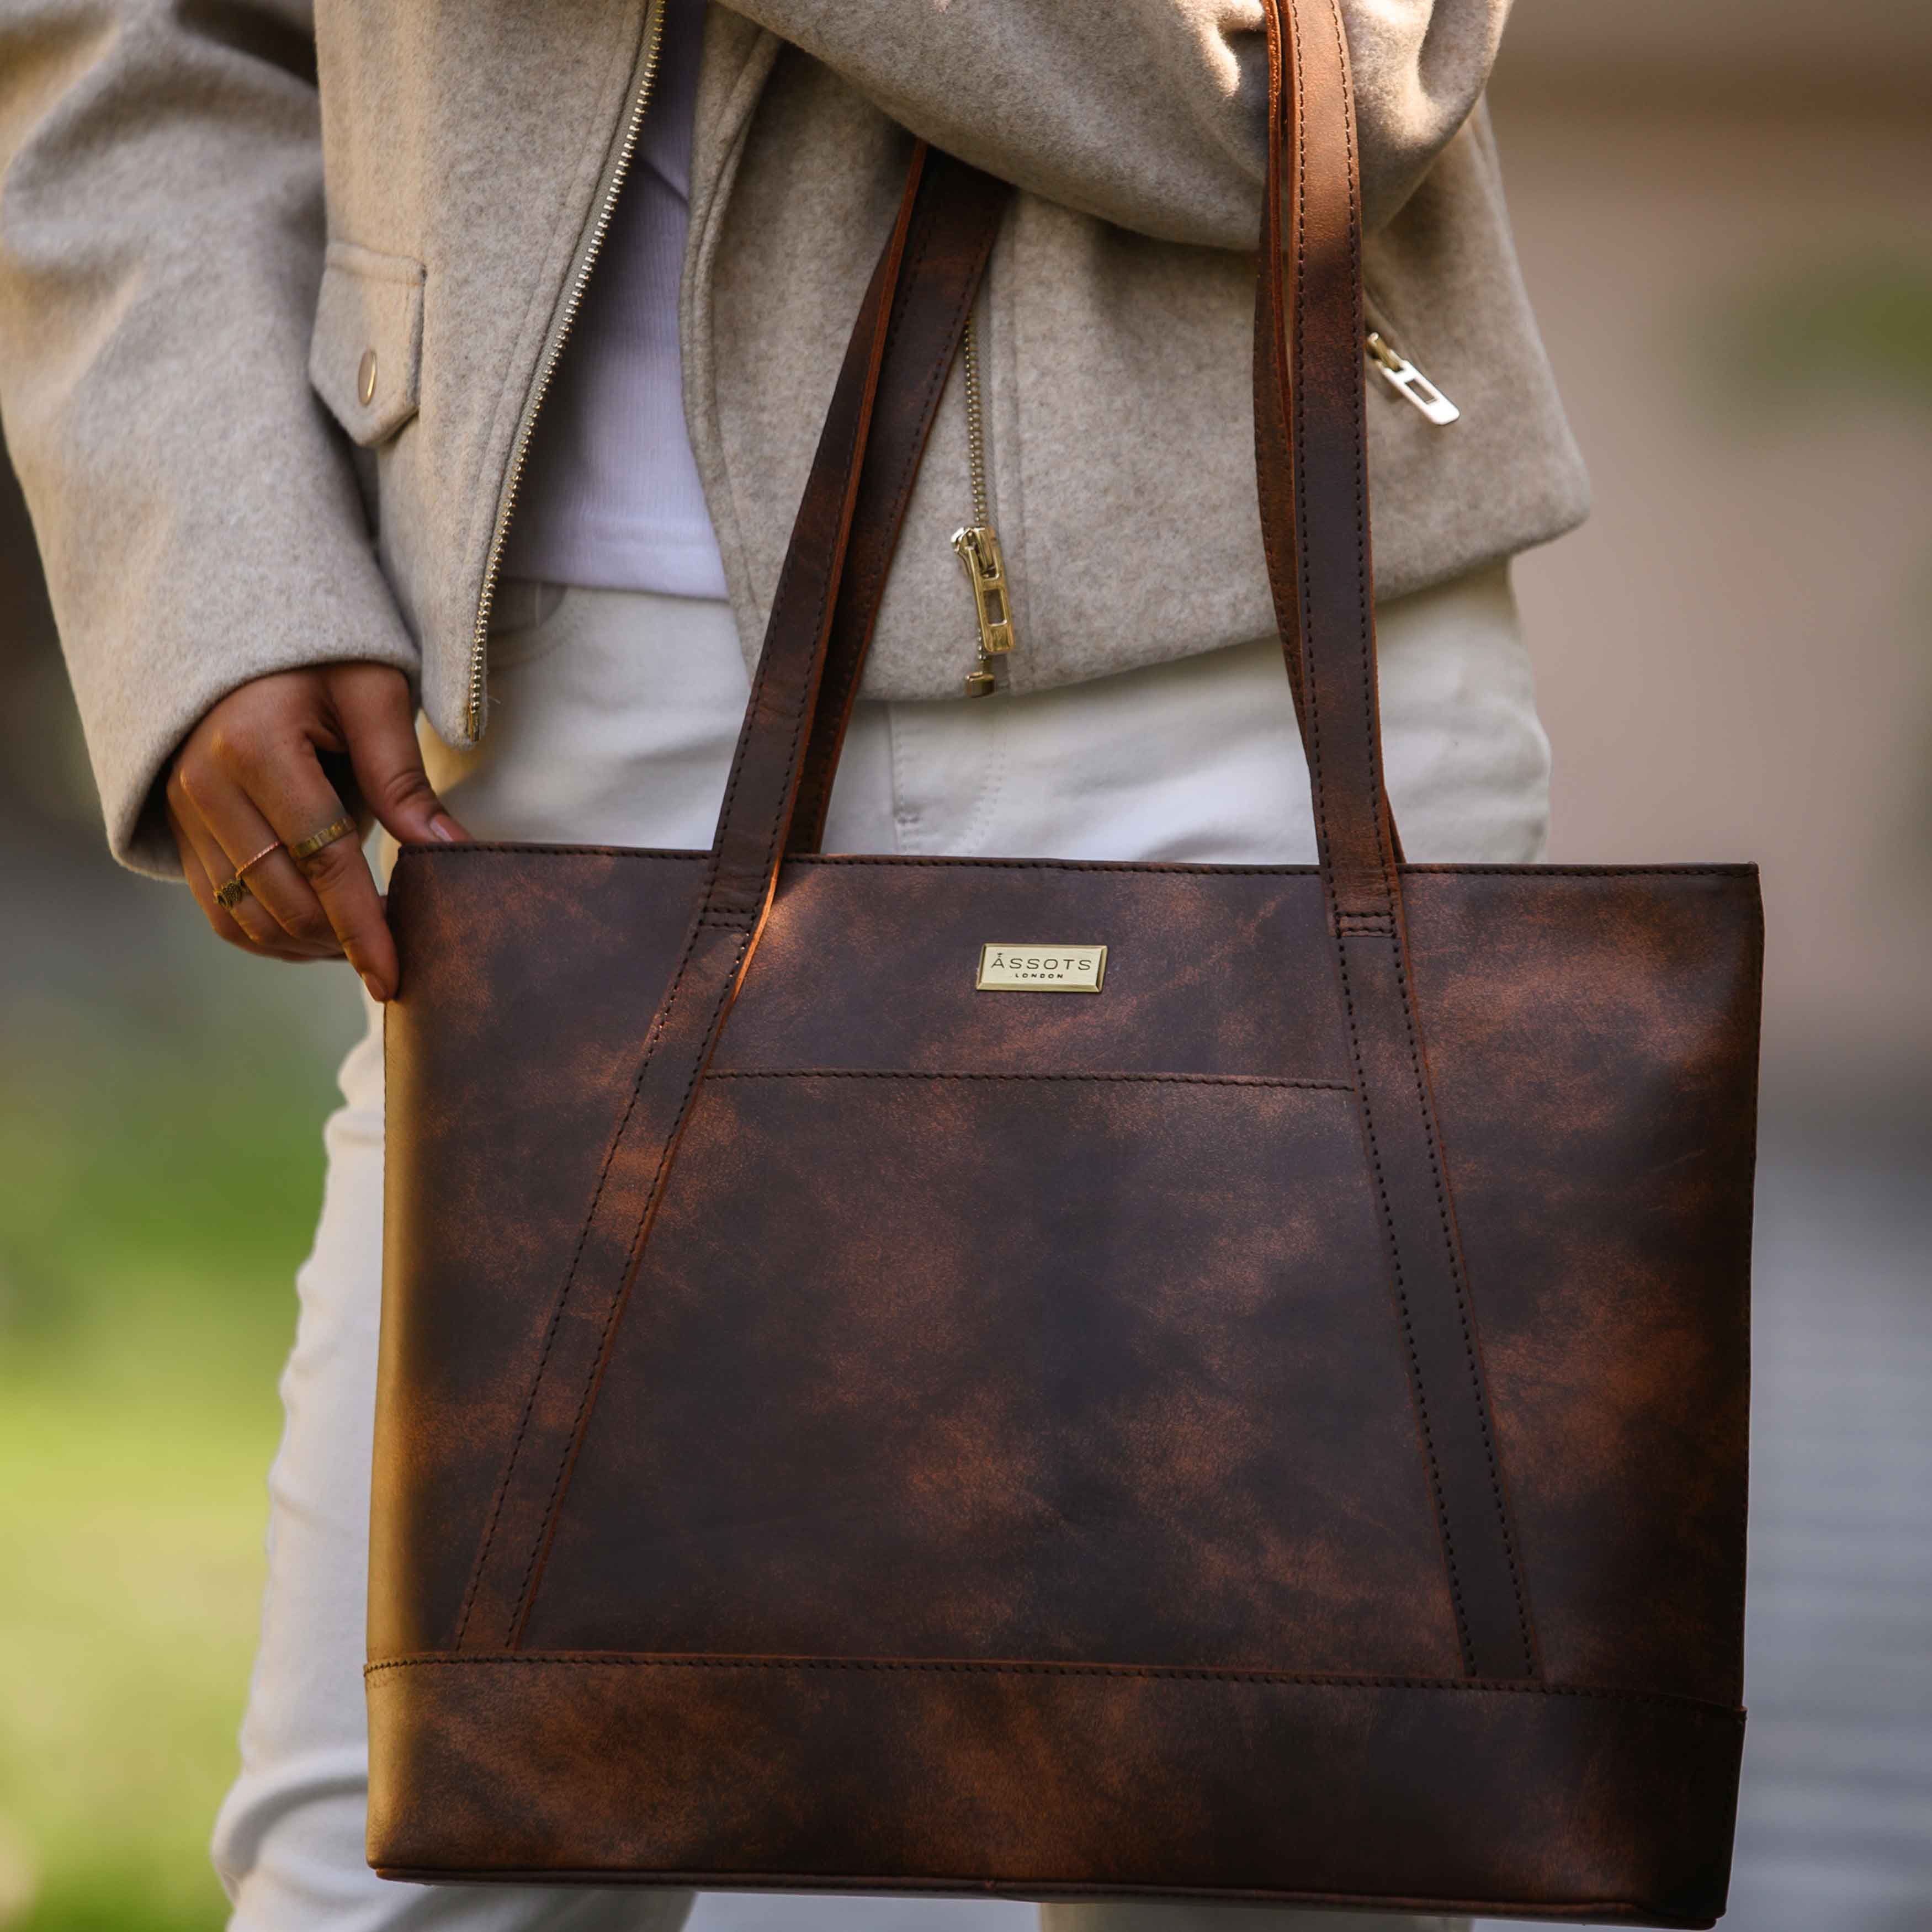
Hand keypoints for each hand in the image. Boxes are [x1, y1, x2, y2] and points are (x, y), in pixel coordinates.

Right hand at [164, 661, 467, 1000]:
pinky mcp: (180, 830)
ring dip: (309, 946)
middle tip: (399, 952)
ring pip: (245, 917)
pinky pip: (221, 910)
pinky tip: (321, 933)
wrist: (242, 637)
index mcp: (254, 746)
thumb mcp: (373, 695)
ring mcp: (183, 811)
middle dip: (344, 941)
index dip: (363, 926)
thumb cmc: (322, 656)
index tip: (394, 976)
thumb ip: (402, 778)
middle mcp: (204, 785)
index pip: (322, 861)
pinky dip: (272, 936)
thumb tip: (449, 854)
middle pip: (282, 900)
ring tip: (364, 946)